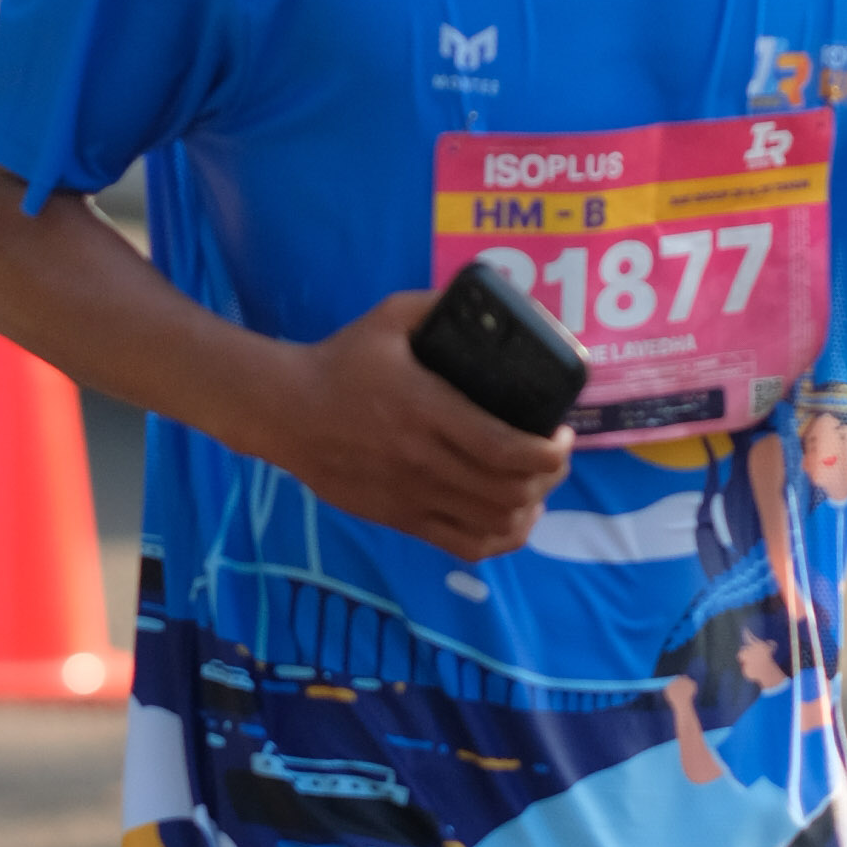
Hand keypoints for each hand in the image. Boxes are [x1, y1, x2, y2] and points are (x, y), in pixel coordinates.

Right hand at [260, 294, 573, 559]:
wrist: (285, 412)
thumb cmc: (342, 362)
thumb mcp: (390, 317)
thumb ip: (440, 305)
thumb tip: (494, 300)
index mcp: (428, 411)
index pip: (507, 449)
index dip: (551, 452)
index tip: (562, 433)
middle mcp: (425, 461)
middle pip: (511, 491)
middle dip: (549, 477)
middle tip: (554, 454)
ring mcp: (413, 496)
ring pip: (495, 525)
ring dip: (530, 508)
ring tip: (537, 485)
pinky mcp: (401, 519)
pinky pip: (465, 546)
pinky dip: (501, 539)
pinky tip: (510, 518)